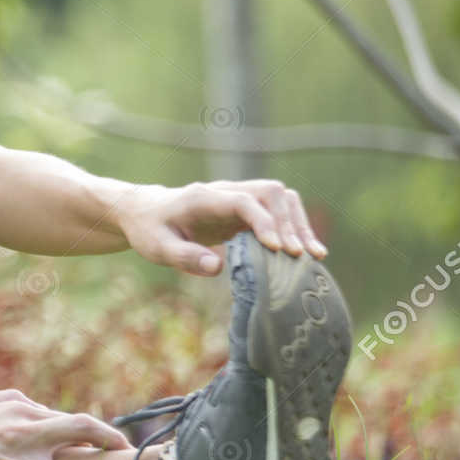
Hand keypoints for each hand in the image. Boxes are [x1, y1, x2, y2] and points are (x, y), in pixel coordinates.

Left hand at [115, 179, 327, 276]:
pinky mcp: (247, 209)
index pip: (241, 200)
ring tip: (313, 256)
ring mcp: (238, 198)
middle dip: (289, 223)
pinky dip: (296, 228)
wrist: (147, 212)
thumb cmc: (151, 231)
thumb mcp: (158, 248)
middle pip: (270, 192)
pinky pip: (279, 211)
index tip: (277, 248)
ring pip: (281, 198)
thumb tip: (218, 267)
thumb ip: (185, 257)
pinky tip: (307, 252)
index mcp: (203, 198)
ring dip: (299, 223)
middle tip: (299, 257)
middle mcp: (225, 192)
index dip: (262, 221)